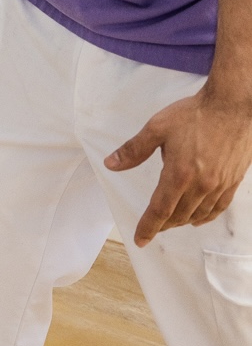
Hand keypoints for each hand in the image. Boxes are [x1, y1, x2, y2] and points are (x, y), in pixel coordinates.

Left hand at [106, 87, 251, 245]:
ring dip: (182, 221)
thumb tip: (111, 164)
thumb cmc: (194, 114)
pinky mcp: (234, 181)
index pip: (160, 210)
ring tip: (170, 222)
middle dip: (163, 224)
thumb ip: (134, 150)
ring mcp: (220, 184)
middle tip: (152, 227)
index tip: (140, 240)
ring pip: (199, 213)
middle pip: (179, 215)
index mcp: (179, 174)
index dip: (148, 227)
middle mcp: (201, 185)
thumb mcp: (157, 128)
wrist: (233, 106)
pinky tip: (199, 217)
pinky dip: (206, 216)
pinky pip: (219, 207)